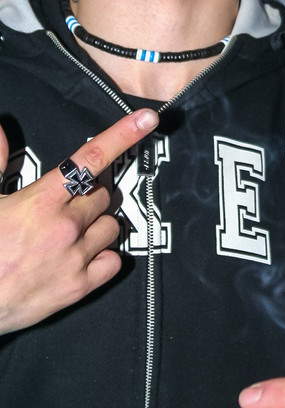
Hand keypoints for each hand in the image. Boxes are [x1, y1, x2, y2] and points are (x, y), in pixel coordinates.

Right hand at [0, 108, 157, 334]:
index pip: (91, 158)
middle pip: (104, 194)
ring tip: (72, 234)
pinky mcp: (79, 287)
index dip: (123, 134)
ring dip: (98, 226)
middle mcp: (65, 226)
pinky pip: (114, 262)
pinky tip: (83, 257)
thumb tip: (1, 132)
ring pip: (112, 226)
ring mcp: (75, 257)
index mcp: (42, 201)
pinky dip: (104, 258)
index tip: (147, 119)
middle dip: (90, 196)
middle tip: (68, 207)